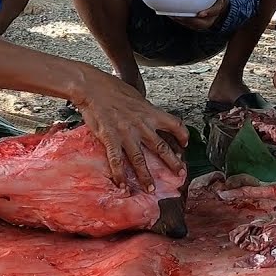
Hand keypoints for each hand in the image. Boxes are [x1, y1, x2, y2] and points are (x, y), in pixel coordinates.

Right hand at [75, 71, 188, 192]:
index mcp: (149, 112)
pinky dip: (120, 175)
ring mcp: (126, 134)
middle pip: (162, 147)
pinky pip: (117, 161)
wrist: (91, 87)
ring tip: (150, 189)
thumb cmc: (110, 87)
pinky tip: (122, 185)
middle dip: (173, 163)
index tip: (184, 144)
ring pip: (140, 159)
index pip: (174, 124)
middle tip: (180, 174)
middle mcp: (142, 125)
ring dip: (146, 176)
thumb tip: (146, 113)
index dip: (182, 135)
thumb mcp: (134, 95)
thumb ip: (142, 108)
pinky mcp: (110, 139)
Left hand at [171, 0, 230, 30]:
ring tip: (174, 15)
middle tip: (180, 16)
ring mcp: (203, 22)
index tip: (201, 13)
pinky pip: (188, 25)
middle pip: (203, 22)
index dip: (209, 12)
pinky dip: (180, 20)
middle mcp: (212, 17)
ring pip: (194, 25)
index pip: (215, 11)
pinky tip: (172, 15)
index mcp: (219, 7)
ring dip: (184, 21)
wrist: (211, 2)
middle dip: (192, 20)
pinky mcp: (195, 24)